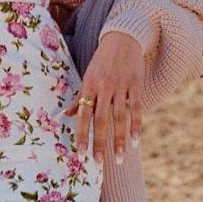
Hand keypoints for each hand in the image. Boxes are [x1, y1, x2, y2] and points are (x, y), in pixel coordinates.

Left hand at [65, 31, 143, 165]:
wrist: (122, 38)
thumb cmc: (102, 61)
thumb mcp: (88, 76)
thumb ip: (80, 97)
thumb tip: (66, 115)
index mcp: (89, 85)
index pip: (83, 114)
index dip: (82, 135)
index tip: (81, 154)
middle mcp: (104, 87)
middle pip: (101, 119)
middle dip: (100, 143)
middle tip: (99, 163)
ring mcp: (121, 86)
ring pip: (120, 117)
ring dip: (119, 139)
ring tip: (119, 158)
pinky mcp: (136, 84)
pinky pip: (137, 108)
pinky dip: (136, 125)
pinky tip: (135, 141)